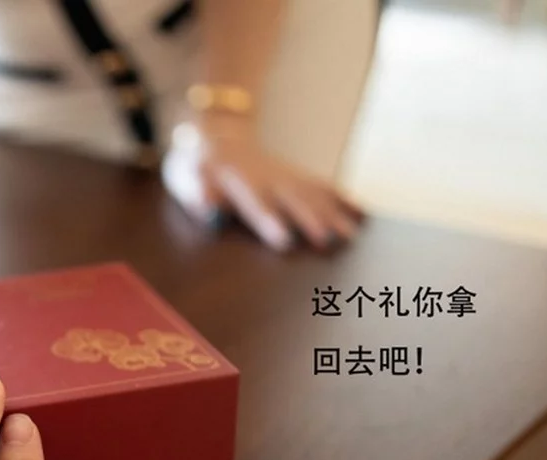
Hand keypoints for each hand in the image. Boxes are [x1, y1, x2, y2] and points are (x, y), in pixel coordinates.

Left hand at [163, 118, 363, 251]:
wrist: (216, 132)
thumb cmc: (195, 165)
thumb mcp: (186, 176)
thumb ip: (199, 194)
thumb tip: (211, 214)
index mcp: (235, 178)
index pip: (253, 201)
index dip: (268, 220)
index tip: (284, 240)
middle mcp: (265, 176)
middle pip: (290, 198)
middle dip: (309, 218)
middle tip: (328, 241)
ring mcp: (284, 174)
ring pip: (311, 193)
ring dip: (331, 213)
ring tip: (350, 235)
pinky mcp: (295, 175)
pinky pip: (320, 186)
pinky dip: (340, 198)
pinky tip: (360, 212)